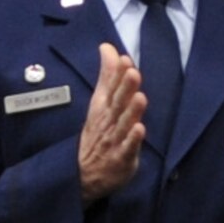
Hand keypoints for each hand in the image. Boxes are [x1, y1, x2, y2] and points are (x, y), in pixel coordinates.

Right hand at [78, 43, 146, 203]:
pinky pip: (128, 148)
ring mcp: (114, 140)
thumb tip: (108, 48)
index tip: (124, 59)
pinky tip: (140, 129)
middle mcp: (108, 121)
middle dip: (124, 87)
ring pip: (123, 123)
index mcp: (103, 107)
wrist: (83, 174)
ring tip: (139, 97)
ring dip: (131, 110)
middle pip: (117, 103)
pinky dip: (133, 140)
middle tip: (132, 72)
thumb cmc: (98, 132)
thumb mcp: (100, 102)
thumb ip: (107, 75)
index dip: (117, 73)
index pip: (110, 87)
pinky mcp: (122, 158)